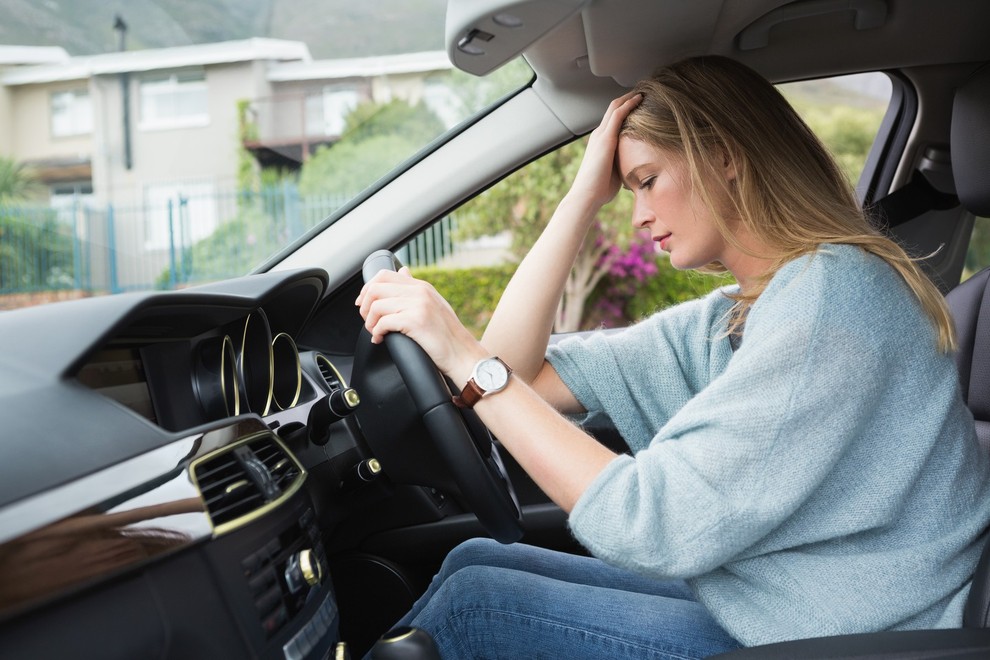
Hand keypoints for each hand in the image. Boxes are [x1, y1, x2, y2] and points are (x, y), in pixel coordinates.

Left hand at [355, 268, 485, 380]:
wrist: (463, 355)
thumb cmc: (447, 335)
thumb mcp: (433, 304)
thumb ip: (415, 289)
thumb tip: (403, 271)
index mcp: (422, 286)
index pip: (384, 275)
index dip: (367, 289)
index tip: (363, 304)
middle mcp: (420, 292)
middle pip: (376, 289)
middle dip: (365, 307)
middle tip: (368, 321)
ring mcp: (419, 305)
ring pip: (377, 306)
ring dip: (369, 322)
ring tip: (374, 332)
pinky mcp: (416, 321)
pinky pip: (383, 322)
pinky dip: (376, 333)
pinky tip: (380, 339)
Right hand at [567, 92, 642, 210]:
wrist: (586, 196)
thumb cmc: (600, 190)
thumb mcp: (615, 172)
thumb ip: (624, 164)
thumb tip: (637, 169)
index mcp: (600, 143)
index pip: (613, 119)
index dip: (625, 108)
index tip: (640, 103)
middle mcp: (598, 135)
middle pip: (614, 108)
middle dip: (628, 97)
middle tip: (644, 89)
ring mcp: (601, 135)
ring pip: (615, 106)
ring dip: (630, 96)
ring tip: (644, 89)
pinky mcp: (605, 138)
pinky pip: (618, 114)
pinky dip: (629, 104)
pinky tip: (641, 98)